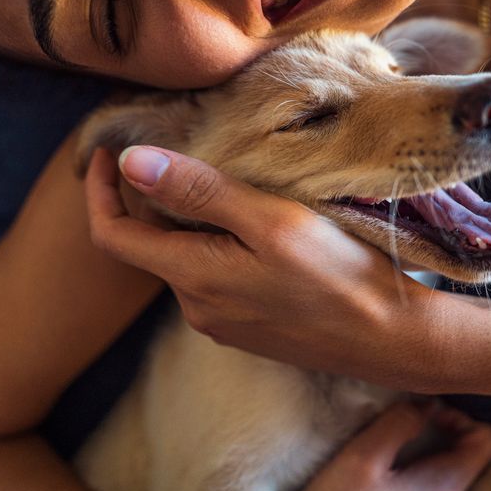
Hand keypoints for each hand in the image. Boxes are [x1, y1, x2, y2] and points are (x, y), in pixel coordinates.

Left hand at [83, 146, 447, 390]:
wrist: (392, 339)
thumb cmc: (340, 275)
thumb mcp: (270, 221)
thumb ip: (200, 192)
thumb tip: (130, 162)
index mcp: (192, 278)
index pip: (112, 235)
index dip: (99, 191)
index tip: (107, 152)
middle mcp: (196, 308)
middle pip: (151, 244)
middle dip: (154, 198)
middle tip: (184, 150)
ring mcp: (223, 323)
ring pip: (186, 260)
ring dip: (193, 222)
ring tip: (230, 182)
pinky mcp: (250, 328)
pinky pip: (215, 279)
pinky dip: (218, 245)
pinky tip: (256, 226)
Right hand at [303, 402, 490, 490]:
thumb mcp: (363, 457)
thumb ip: (399, 423)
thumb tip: (426, 404)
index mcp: (447, 484)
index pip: (490, 439)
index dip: (462, 418)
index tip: (425, 416)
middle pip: (473, 452)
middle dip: (444, 430)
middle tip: (407, 424)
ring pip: (452, 467)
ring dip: (430, 447)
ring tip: (396, 441)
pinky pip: (434, 482)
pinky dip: (420, 466)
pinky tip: (390, 466)